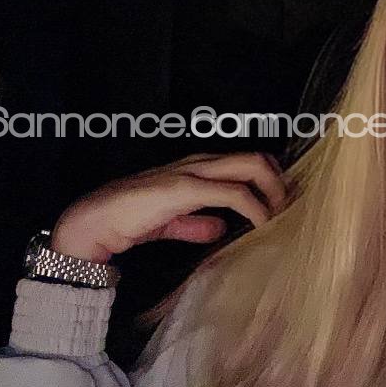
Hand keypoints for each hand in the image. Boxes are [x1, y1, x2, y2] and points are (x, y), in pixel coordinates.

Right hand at [50, 152, 286, 262]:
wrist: (95, 221)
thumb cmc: (129, 218)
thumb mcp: (172, 221)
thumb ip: (196, 222)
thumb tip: (219, 228)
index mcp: (197, 168)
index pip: (247, 162)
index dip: (271, 181)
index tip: (283, 206)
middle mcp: (199, 163)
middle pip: (257, 158)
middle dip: (281, 182)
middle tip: (290, 210)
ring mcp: (192, 172)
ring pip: (250, 166)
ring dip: (274, 192)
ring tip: (281, 217)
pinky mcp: (185, 189)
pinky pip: (233, 193)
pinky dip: (255, 208)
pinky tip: (262, 224)